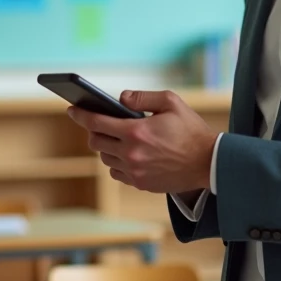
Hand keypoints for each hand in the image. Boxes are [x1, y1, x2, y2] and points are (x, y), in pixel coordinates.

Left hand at [68, 90, 217, 193]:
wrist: (208, 163)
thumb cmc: (191, 130)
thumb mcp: (171, 102)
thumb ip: (142, 97)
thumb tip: (121, 97)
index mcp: (136, 131)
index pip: (97, 122)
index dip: (81, 115)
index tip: (72, 109)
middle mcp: (132, 153)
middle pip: (96, 142)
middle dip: (94, 131)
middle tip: (100, 123)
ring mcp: (135, 171)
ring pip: (105, 159)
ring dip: (106, 147)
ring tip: (118, 139)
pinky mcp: (141, 183)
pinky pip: (117, 173)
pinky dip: (118, 163)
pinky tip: (128, 155)